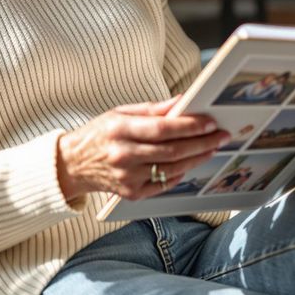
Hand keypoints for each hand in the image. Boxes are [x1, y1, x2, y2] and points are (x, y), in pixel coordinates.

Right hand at [56, 97, 231, 201]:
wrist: (73, 164)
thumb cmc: (99, 134)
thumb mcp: (120, 113)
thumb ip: (153, 109)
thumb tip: (182, 100)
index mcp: (119, 130)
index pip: (162, 129)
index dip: (189, 126)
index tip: (209, 122)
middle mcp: (123, 155)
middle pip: (172, 151)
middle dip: (201, 143)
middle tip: (221, 135)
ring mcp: (127, 178)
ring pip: (172, 169)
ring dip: (196, 158)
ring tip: (211, 147)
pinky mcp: (131, 193)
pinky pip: (163, 184)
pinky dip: (179, 173)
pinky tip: (189, 163)